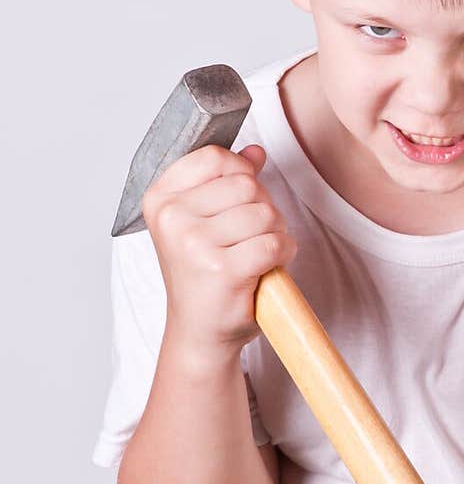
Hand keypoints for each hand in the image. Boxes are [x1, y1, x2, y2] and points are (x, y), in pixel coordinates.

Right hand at [142, 143, 297, 357]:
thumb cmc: (202, 273)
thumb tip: (255, 151)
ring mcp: (194, 244)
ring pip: (265, 212)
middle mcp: (172, 218)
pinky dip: (283, 253)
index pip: (214, 157)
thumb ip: (227, 180)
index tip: (238, 197)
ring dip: (274, 232)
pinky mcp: (222, 269)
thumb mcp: (204, 221)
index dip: (240, 171)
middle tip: (247, 237)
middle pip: (247, 184)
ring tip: (255, 253)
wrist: (199, 331)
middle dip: (262, 207)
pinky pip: (274, 243)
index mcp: (160, 198)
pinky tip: (266, 267)